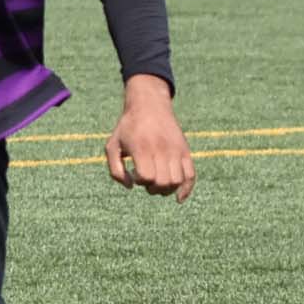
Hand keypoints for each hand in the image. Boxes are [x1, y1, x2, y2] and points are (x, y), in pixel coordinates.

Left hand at [105, 75, 194, 201]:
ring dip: (166, 189)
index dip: (140, 181)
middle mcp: (162, 149)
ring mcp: (176, 150)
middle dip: (152, 188)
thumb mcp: (112, 145)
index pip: (147, 177)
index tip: (135, 172)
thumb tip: (131, 186)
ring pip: (177, 181)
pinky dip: (186, 189)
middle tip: (146, 179)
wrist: (149, 105)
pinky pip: (191, 175)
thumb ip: (115, 170)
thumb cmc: (128, 127)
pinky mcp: (185, 151)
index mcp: (143, 148)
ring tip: (157, 181)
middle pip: (162, 182)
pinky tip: (179, 198)